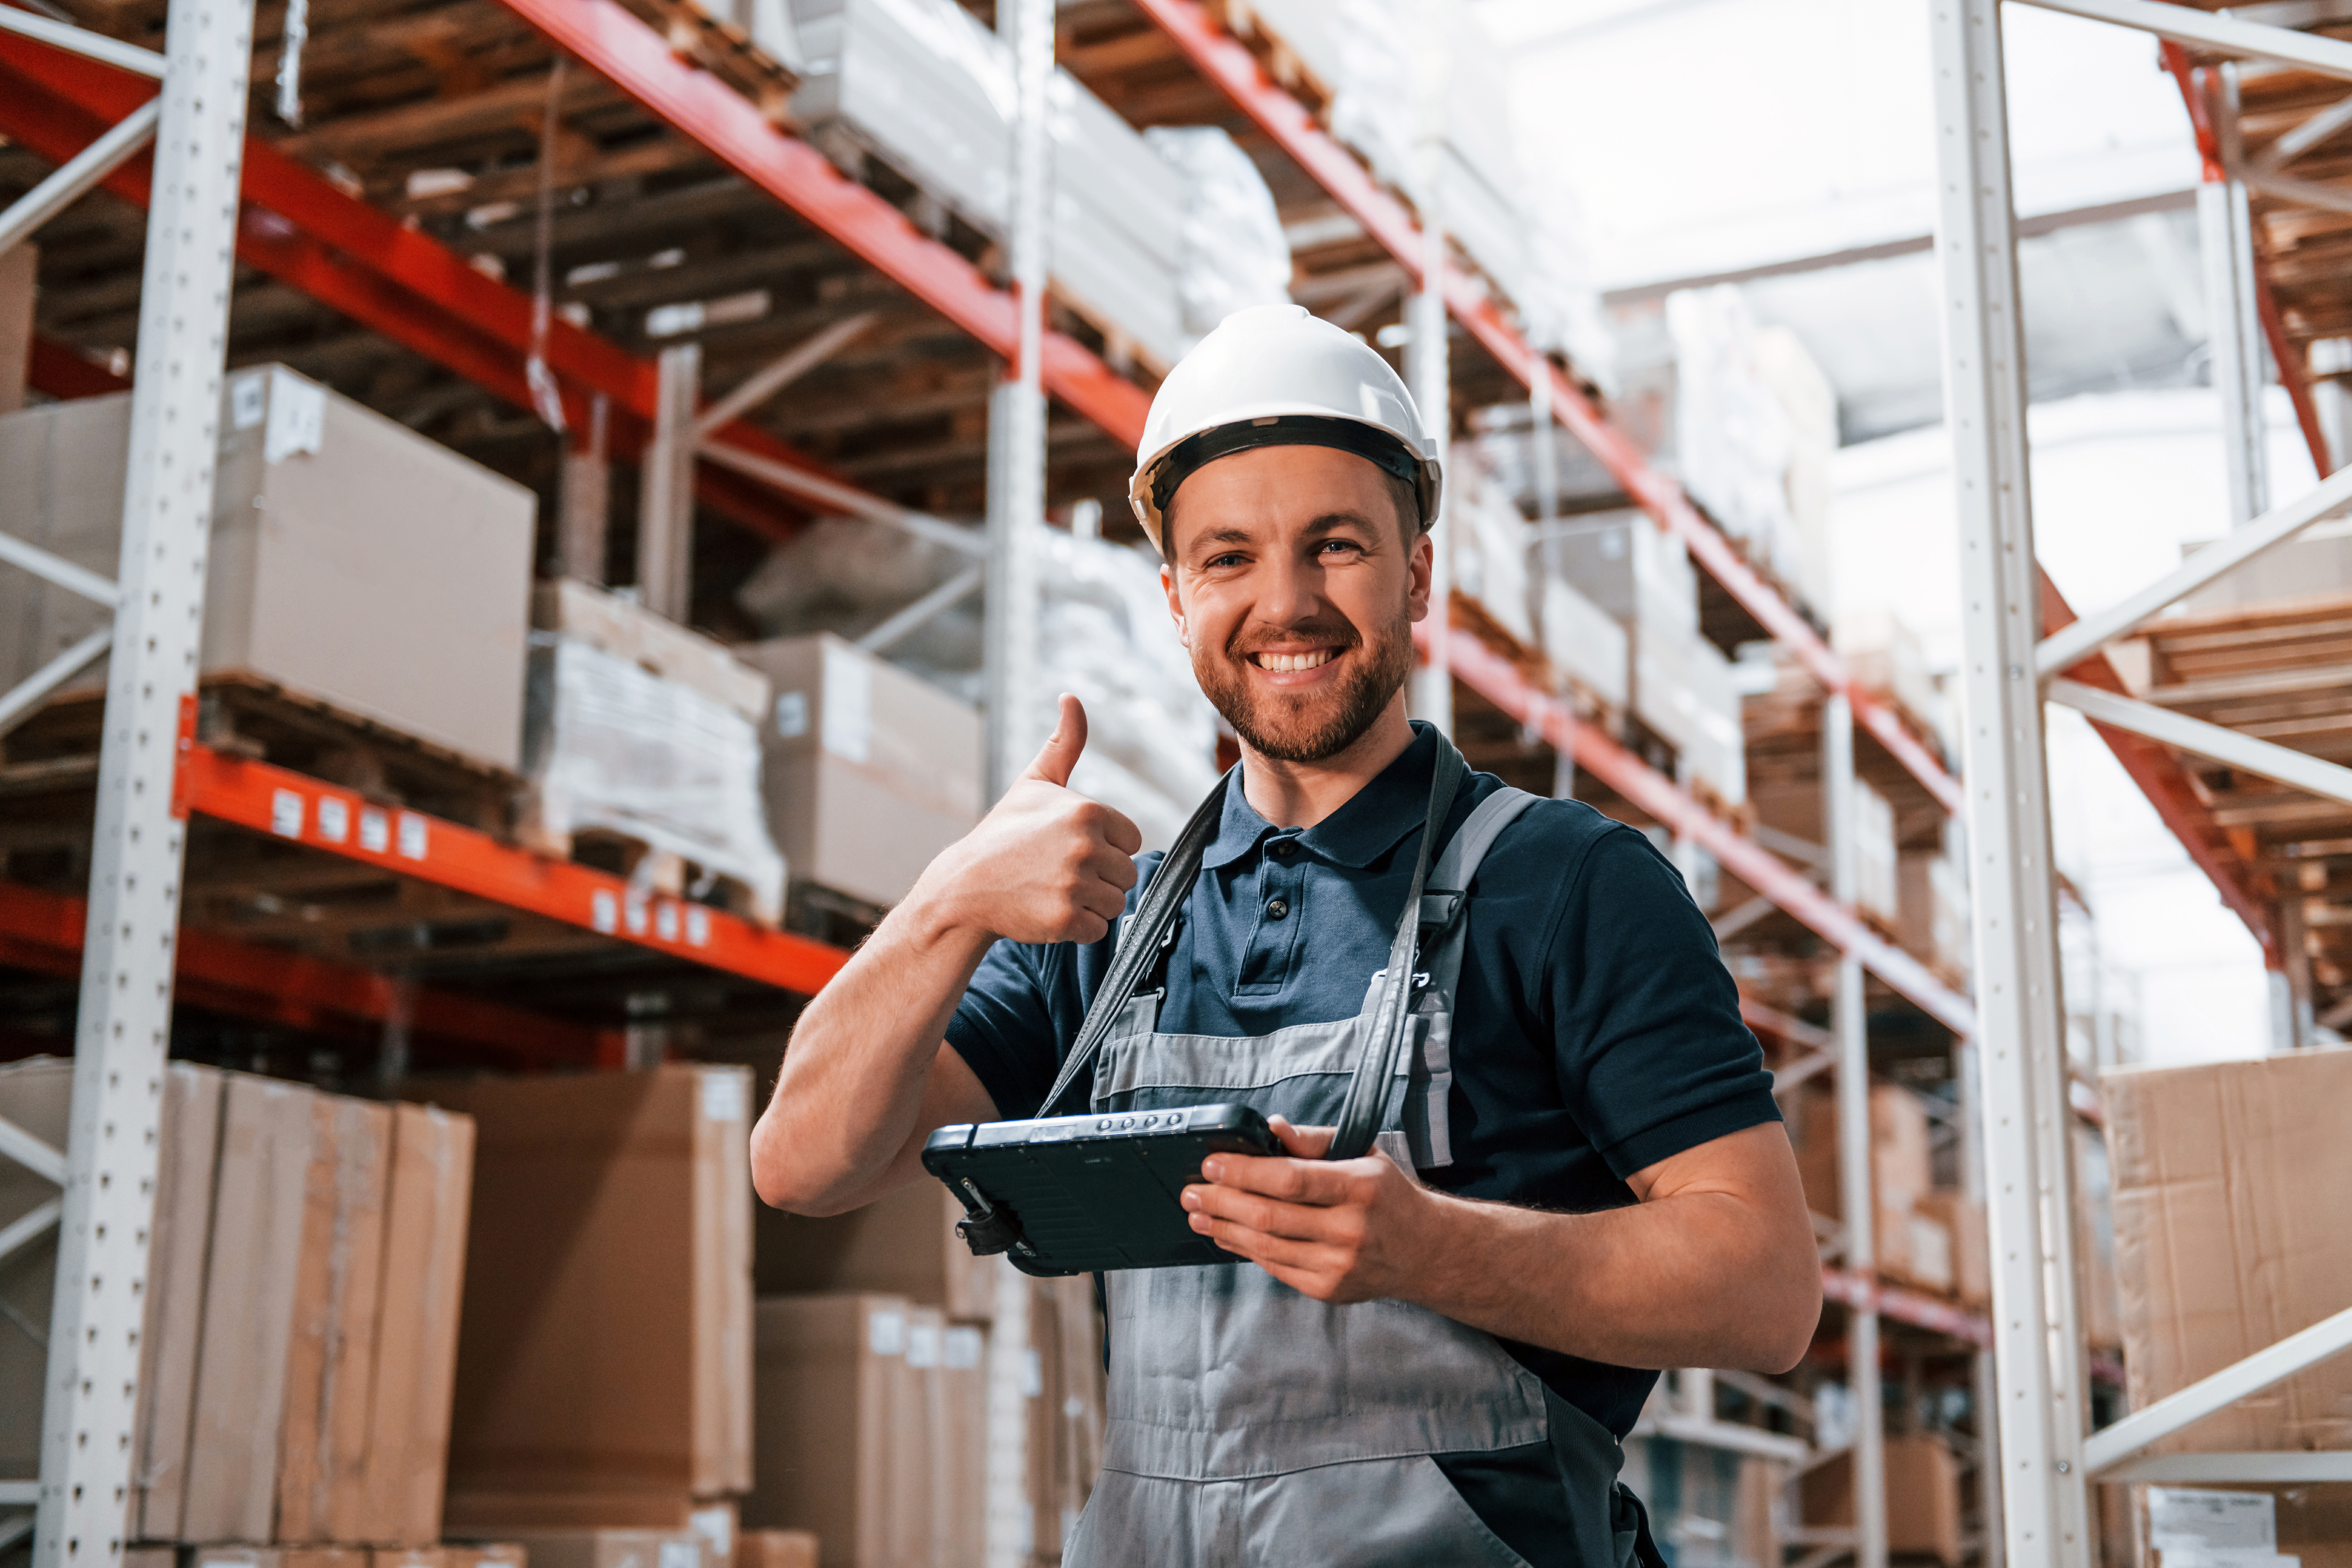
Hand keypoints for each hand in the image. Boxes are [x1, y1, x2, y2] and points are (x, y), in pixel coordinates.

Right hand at [914, 694, 1142, 945]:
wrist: (964, 886)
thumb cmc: (1002, 833)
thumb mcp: (1035, 783)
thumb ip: (1065, 743)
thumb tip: (1071, 697)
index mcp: (1087, 811)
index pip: (1131, 839)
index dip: (1106, 846)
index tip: (1072, 848)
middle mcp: (1085, 846)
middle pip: (1126, 873)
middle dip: (1099, 877)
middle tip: (1059, 872)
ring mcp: (1074, 884)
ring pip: (1115, 903)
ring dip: (1089, 902)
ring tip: (1053, 890)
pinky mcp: (1064, 919)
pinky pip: (1098, 930)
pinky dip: (1077, 927)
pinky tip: (1049, 911)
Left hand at [1180, 1117, 1443, 1303]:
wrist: (1423, 1251)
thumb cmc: (1385, 1195)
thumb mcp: (1362, 1154)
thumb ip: (1313, 1141)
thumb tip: (1270, 1129)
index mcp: (1361, 1187)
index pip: (1290, 1179)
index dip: (1244, 1172)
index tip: (1211, 1164)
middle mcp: (1351, 1229)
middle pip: (1269, 1216)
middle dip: (1221, 1201)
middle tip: (1192, 1191)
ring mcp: (1339, 1265)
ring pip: (1266, 1246)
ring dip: (1224, 1228)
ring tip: (1198, 1213)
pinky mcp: (1329, 1290)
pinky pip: (1275, 1267)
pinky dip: (1245, 1249)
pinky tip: (1226, 1234)